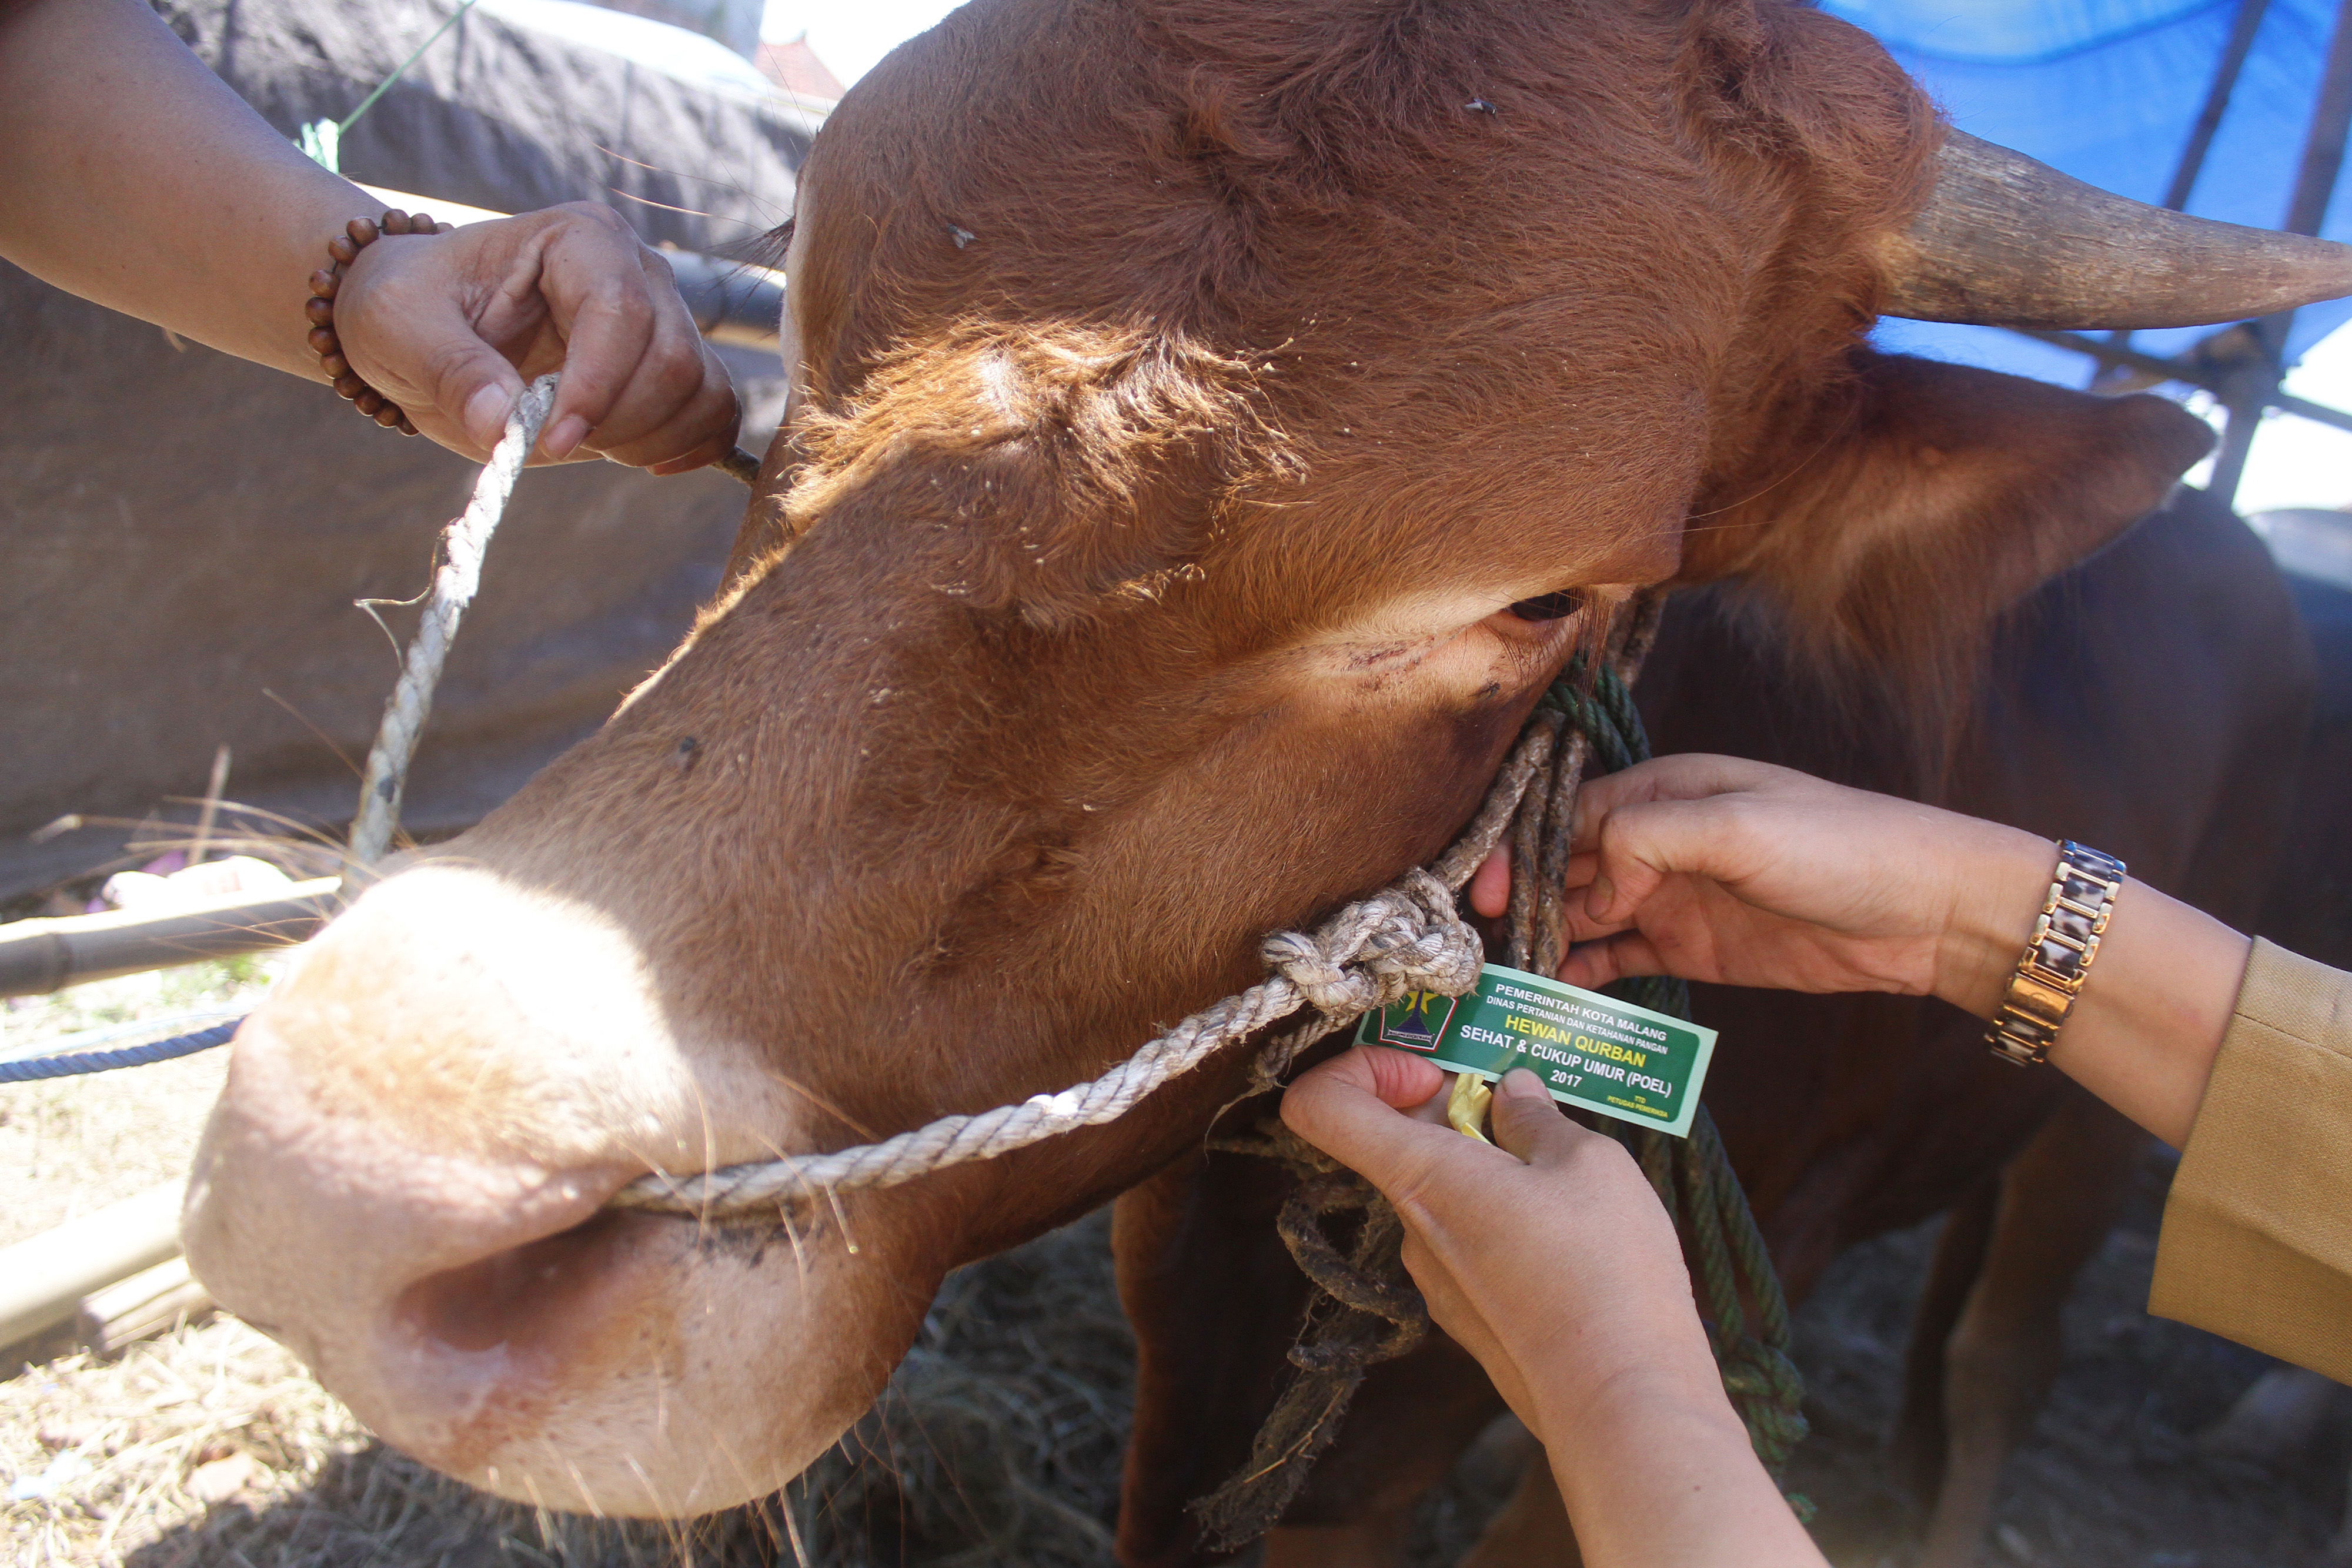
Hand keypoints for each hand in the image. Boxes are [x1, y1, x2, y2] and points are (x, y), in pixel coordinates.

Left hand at [331, 203, 739, 472]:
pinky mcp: (672, 366)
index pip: (621, 311)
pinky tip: (635, 460)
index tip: (550, 439)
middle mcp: (637, 270)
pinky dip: (687, 447)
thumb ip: (451, 371)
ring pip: (702, 390)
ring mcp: (663, 317)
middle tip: (550, 444)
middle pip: (673, 359)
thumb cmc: (410, 308)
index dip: (597, 385)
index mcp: (576, 239)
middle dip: (618, 422)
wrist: (426, 323)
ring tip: (578, 444)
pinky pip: (714, 412)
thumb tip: (502, 424)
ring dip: (648, 440)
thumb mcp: (401, 330)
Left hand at [1280, 1049, 1719, 1429]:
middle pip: (1395, 1142)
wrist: (1622, 1401)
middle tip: (1527, 1110)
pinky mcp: (1470, 1316)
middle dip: (1453, 1110)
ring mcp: (1437, 1280)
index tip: (1433, 1071)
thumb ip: (1537, 1118)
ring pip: (1441, 1193)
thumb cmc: (1603, 1273)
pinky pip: (1468, 1242)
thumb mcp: (1586, 1162)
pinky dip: (1503, 1217)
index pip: (1319, 1106)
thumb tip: (1511, 1092)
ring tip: (1565, 1173)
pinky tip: (1570, 1232)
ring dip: (1488, 1165)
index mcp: (1422, 1177)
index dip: (1361, 1067)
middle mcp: (1412, 1229)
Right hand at [1468, 754, 2053, 1018]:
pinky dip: (1587, 975)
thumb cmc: (1844, 846)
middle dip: (1521, 901)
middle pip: (1568, 867)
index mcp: (1667, 790)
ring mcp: (1677, 896)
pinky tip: (1557, 994)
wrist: (1932, 911)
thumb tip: (1592, 881)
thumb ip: (1650, 837)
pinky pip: (1622, 959)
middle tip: (1477, 947)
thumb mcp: (1740, 825)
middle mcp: (1662, 839)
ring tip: (1506, 979)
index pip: (1569, 816)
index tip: (1483, 895)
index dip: (1521, 852)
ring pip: (1588, 917)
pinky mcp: (1697, 948)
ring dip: (1547, 942)